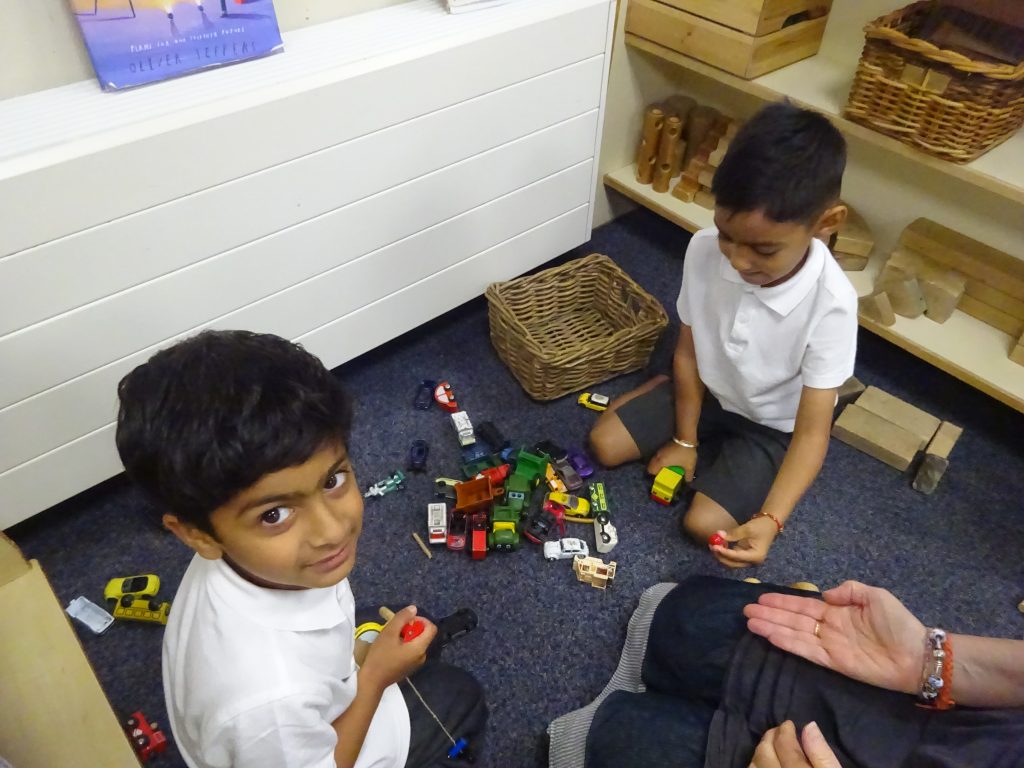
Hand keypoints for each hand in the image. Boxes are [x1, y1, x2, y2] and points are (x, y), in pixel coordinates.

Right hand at [360, 605, 436, 689]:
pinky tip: (390, 647)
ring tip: (390, 636)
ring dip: (406, 636)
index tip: (406, 620)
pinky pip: (411, 651)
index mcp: (420, 648)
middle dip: (411, 627)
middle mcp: (422, 656)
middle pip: (423, 635)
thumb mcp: (389, 632)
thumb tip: (414, 609)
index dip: (421, 620)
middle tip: (394, 627)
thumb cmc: (380, 656)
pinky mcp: (409, 668)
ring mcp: (416, 663)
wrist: (372, 681)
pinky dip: (404, 645)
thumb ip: (402, 618)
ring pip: (416, 643)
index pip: (431, 628)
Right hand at [646, 441, 695, 479]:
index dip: (654, 474)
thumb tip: (688, 481)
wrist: (686, 437)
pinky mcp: (663, 446)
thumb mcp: (689, 465)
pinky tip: (670, 459)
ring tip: (667, 465)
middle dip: (656, 469)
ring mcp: (660, 450)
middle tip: (664, 471)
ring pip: (655, 459)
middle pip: (651, 464)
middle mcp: (658, 456)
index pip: (650, 470)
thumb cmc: (686, 453)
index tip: (661, 475)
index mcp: (661, 462)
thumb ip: (688, 475)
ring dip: (659, 463)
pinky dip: (662, 458)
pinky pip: (659, 454)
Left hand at [709, 516, 776, 568]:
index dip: (724, 552)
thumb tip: (718, 535)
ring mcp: (748, 559)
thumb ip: (733, 534)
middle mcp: (752, 561)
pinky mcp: (744, 556)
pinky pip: (732, 557)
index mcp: (756, 556)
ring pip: (731, 562)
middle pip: (733, 563)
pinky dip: (725, 553)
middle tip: (711, 546)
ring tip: (713, 545)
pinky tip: (719, 545)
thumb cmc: (761, 526)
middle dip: (721, 556)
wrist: (770, 524)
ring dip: (721, 555)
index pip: (737, 557)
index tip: (714, 546)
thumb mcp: (747, 529)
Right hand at [744, 580, 926, 694]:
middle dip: (770, 614)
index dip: (782, 601)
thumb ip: (849, 590)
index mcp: (837, 611)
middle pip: (793, 619)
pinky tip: (770, 635)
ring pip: (793, 634)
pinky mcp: (832, 662)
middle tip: (746, 610)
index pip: (803, 605)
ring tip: (750, 621)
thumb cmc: (899, 623)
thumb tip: (825, 593)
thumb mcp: (876, 595)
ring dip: (772, 627)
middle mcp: (828, 627)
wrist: (916, 655)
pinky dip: (787, 643)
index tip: (761, 597)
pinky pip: (805, 650)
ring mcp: (828, 645)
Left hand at [750, 721, 839, 767]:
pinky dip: (755, 765)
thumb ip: (822, 753)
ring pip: (753, 765)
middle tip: (779, 731)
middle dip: (770, 738)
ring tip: (771, 746)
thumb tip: (809, 725)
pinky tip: (764, 764)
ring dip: (760, 752)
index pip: (783, 744)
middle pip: (764, 753)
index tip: (789, 724)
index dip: (785, 730)